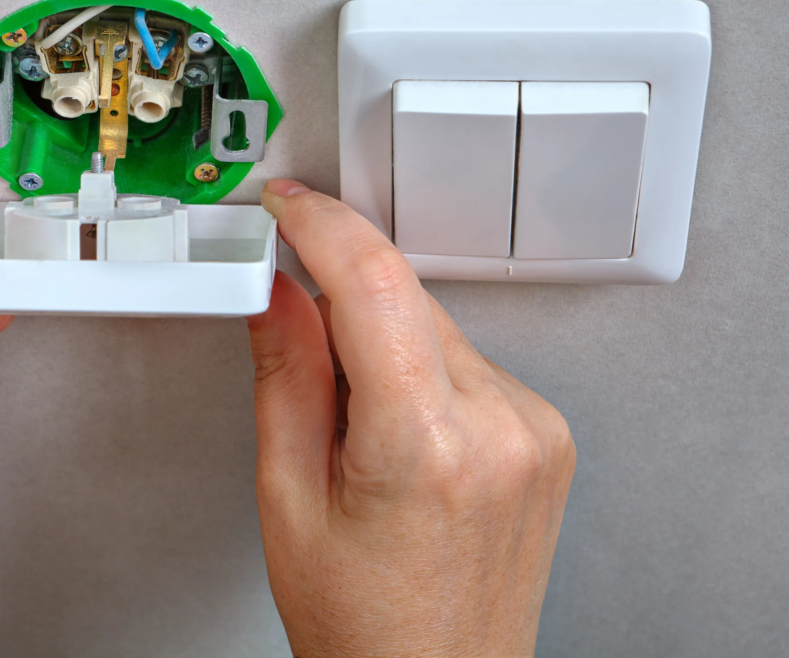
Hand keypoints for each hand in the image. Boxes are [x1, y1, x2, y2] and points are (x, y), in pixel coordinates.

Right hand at [248, 180, 575, 657]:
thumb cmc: (364, 625)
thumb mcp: (289, 497)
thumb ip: (284, 374)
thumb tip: (276, 289)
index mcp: (426, 444)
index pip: (372, 282)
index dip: (320, 224)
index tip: (286, 205)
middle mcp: (500, 425)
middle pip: (404, 298)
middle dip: (339, 295)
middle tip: (295, 338)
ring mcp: (533, 427)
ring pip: (435, 324)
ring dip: (381, 338)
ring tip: (355, 427)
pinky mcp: (544, 431)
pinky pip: (468, 359)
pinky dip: (421, 366)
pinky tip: (399, 430)